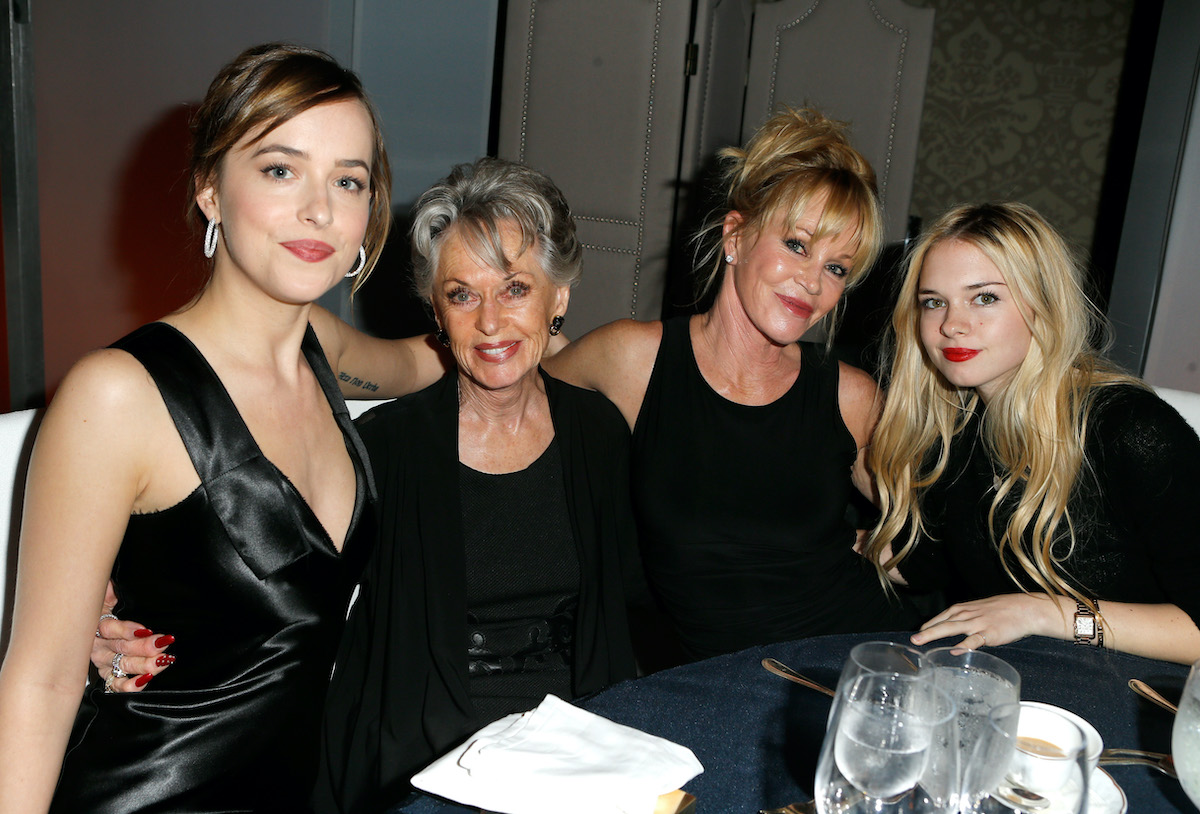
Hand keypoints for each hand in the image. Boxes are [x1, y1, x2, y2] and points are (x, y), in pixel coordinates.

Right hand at [91, 580, 175, 691]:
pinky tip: (145, 680)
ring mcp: (102, 661)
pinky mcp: (107, 673)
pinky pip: (116, 684)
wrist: (86, 625)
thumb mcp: (103, 595)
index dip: (126, 630)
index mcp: (96, 624)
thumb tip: (108, 583)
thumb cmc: (102, 607)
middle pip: (120, 648)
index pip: (109, 628)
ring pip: (122, 665)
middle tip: (163, 644)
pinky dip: (130, 685)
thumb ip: (107, 590)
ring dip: (143, 665)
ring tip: (162, 661)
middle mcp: (96, 645)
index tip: (145, 630)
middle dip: (144, 647)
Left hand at [910, 592, 1062, 650]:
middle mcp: (967, 614)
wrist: (1025, 609)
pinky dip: (964, 645)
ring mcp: (978, 623)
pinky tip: (954, 650)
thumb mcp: (980, 609)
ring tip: (921, 641)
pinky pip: (974, 640)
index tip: (917, 633)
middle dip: (926, 631)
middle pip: (942, 623)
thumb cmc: (1003, 610)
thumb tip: (954, 628)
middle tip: (912, 639)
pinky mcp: (989, 633)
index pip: (942, 616)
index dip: (928, 625)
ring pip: (952, 628)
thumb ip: (966, 618)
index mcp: (964, 609)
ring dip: (935, 634)